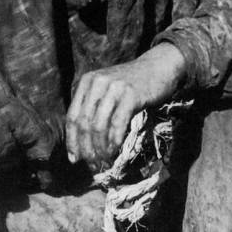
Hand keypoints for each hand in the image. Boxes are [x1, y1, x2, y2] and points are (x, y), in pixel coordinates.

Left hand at [66, 43, 185, 167]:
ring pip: (99, 125)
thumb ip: (93, 106)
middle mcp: (97, 82)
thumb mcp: (106, 88)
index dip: (72, 140)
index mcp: (87, 81)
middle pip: (84, 123)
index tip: (74, 158)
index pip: (72, 116)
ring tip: (103, 161)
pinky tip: (114, 151)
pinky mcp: (131, 94)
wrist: (158, 67)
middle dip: (86, 148)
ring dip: (100, 148)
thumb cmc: (131, 84)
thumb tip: (80, 141)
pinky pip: (118, 123)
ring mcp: (114, 87)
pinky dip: (114, 140)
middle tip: (92, 164)